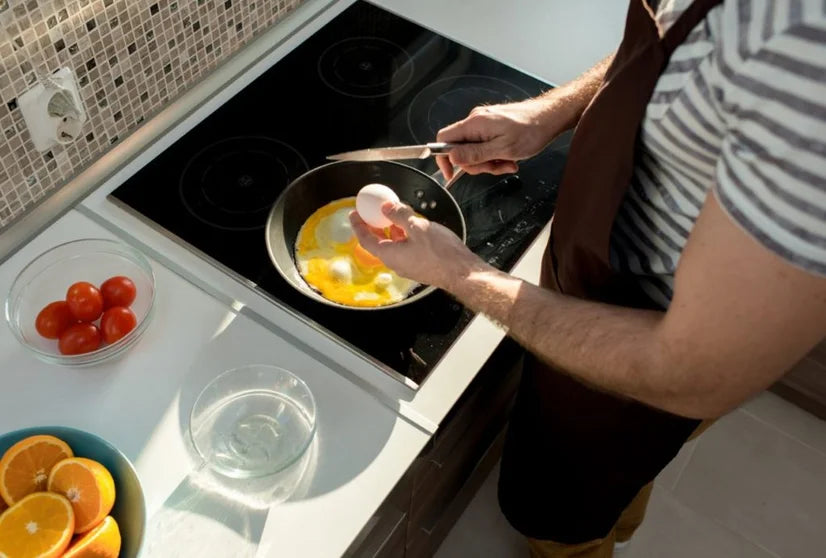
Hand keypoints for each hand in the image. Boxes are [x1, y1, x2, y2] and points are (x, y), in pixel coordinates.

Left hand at [349, 202, 484, 290]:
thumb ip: (399, 215)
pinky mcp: (419, 267)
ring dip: (390, 231)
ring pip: (393, 247)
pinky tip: (412, 229)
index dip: (358, 226)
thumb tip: (386, 207)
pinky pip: (405, 251)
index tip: (354, 215)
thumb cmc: (441, 253)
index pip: (366, 240)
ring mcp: (408, 267)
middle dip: (374, 227)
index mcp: (390, 255)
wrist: (462, 273)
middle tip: (372, 214)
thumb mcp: (418, 227)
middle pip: (378, 244)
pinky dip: (402, 238)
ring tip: (394, 217)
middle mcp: (396, 264)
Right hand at [435, 98, 562, 179]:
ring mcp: (484, 123)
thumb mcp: (502, 149)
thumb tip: (452, 158)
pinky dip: (496, 155)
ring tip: (508, 162)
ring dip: (490, 162)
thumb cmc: (531, 130)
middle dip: (477, 164)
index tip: (451, 173)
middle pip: (460, 149)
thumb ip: (474, 154)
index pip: (443, 139)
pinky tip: (510, 157)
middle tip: (495, 167)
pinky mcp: (493, 127)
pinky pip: (486, 146)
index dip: (443, 159)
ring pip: (475, 150)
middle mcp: (476, 121)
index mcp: (474, 124)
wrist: (550, 117)